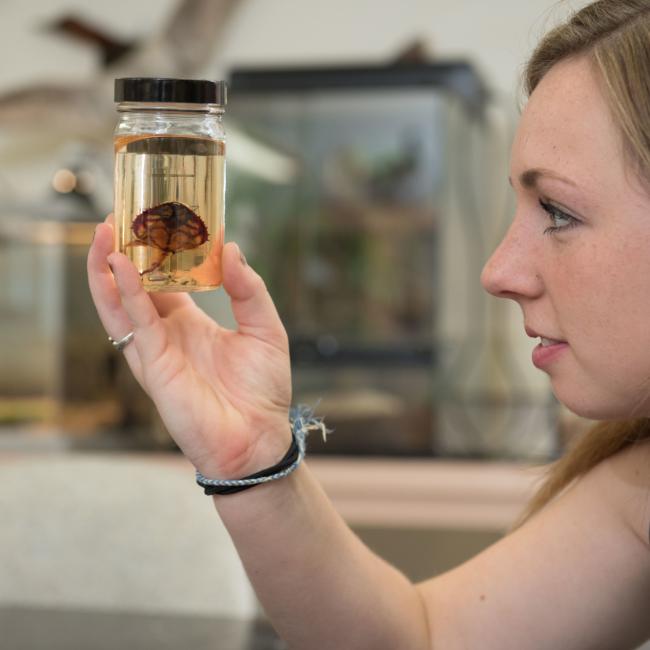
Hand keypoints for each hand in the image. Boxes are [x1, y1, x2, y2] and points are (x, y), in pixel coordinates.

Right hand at [87, 217, 291, 478]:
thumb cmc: (263, 389)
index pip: (162, 280)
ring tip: (105, 230)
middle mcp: (166, 334)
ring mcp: (155, 350)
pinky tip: (122, 265)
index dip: (153, 253)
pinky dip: (126, 294)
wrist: (259, 437)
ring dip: (108, 268)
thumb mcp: (266, 329)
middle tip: (117, 215)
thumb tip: (232, 247)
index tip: (150, 219)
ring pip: (120, 303)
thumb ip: (250, 289)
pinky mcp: (154, 366)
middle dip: (122, 253)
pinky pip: (135, 324)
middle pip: (134, 287)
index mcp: (190, 323)